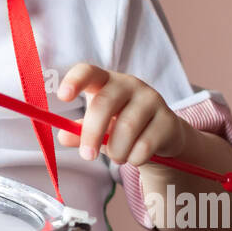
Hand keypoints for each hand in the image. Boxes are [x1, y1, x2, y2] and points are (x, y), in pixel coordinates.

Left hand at [54, 64, 186, 166]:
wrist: (161, 137)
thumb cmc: (120, 127)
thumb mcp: (98, 128)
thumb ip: (80, 132)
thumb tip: (62, 137)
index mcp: (106, 81)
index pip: (88, 72)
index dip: (74, 81)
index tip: (62, 97)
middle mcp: (129, 84)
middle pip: (104, 104)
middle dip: (92, 134)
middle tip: (87, 156)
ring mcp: (151, 99)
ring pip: (126, 128)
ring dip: (117, 151)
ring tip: (118, 157)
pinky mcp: (168, 119)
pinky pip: (145, 145)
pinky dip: (135, 158)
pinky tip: (135, 157)